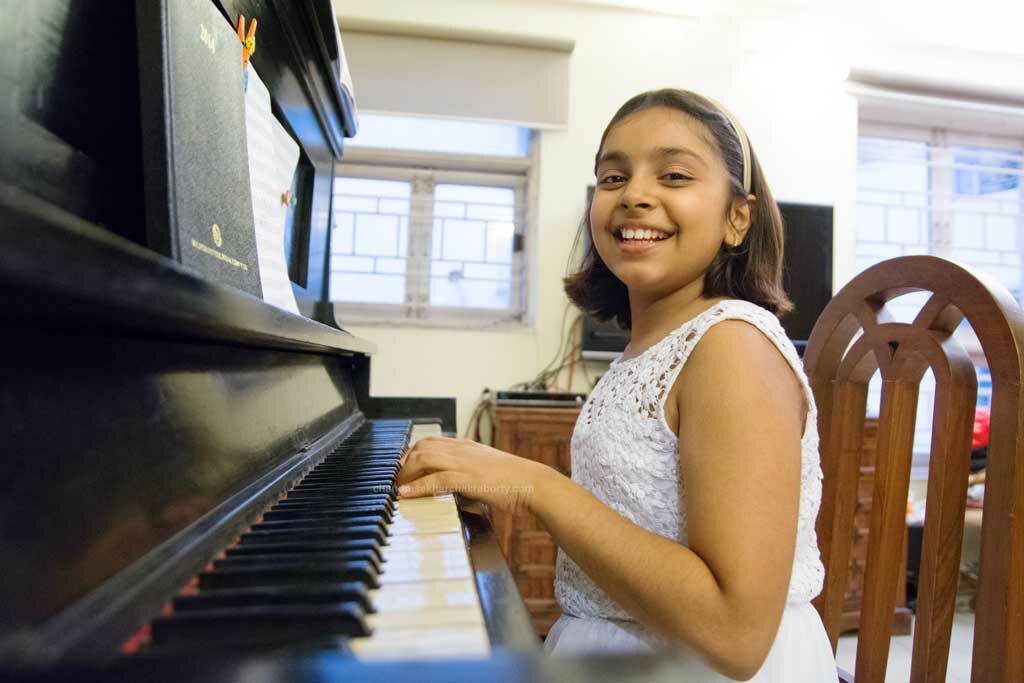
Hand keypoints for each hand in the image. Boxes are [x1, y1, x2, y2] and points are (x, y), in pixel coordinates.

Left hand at [396, 436, 547, 513]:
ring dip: (407, 474)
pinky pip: (435, 479)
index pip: (431, 441)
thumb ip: (468, 480)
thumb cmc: (515, 482)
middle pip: (422, 447)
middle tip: (398, 479)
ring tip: (400, 487)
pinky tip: (406, 494)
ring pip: (424, 458)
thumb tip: (455, 495)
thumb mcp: (487, 474)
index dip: (412, 453)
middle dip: (405, 463)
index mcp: (467, 446)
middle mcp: (462, 450)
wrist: (534, 483)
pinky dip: (417, 486)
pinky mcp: (467, 478)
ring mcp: (464, 462)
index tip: (404, 466)